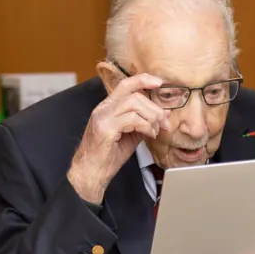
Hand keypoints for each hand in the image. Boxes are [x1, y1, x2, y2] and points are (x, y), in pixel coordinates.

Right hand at [68, 70, 170, 203]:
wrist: (90, 173)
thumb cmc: (107, 157)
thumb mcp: (131, 136)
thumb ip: (145, 122)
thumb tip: (164, 114)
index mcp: (108, 107)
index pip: (126, 84)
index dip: (144, 80)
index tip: (159, 83)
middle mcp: (103, 108)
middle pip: (135, 94)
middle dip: (155, 108)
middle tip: (164, 123)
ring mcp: (103, 116)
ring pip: (134, 103)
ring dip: (151, 116)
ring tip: (155, 130)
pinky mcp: (105, 128)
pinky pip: (132, 119)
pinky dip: (146, 125)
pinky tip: (148, 134)